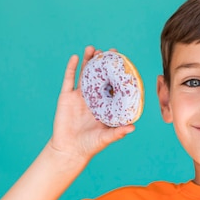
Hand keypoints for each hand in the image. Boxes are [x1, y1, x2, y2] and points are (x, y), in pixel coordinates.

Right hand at [49, 46, 134, 161]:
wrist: (69, 150)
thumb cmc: (90, 145)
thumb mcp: (106, 138)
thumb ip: (118, 133)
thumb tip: (133, 127)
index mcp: (105, 105)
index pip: (114, 86)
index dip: (118, 75)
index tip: (124, 63)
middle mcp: (94, 98)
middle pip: (100, 76)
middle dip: (104, 64)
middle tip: (110, 51)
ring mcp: (79, 96)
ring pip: (85, 75)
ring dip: (88, 61)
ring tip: (93, 48)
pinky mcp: (66, 97)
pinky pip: (69, 80)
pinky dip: (71, 68)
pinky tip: (75, 57)